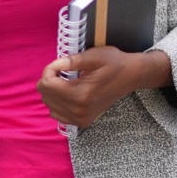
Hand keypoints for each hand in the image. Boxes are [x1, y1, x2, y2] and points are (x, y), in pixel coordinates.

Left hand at [37, 48, 170, 128]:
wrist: (131, 76)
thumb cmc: (114, 63)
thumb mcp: (94, 55)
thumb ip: (72, 61)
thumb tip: (54, 66)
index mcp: (81, 95)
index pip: (46, 84)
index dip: (50, 70)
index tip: (61, 63)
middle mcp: (79, 111)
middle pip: (45, 96)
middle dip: (51, 80)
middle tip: (65, 70)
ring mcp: (80, 119)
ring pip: (49, 105)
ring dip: (53, 91)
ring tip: (68, 81)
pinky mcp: (82, 122)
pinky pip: (57, 113)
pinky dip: (58, 102)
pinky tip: (69, 92)